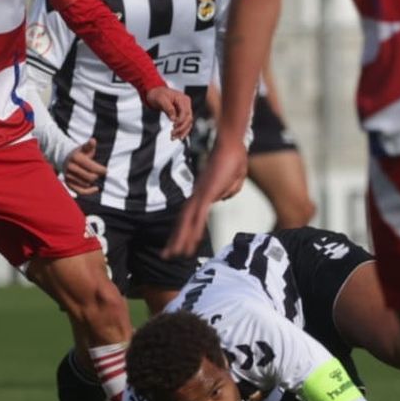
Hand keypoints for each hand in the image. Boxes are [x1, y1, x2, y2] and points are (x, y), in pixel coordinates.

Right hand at [63, 139, 106, 194]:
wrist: (65, 158)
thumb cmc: (79, 153)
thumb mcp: (84, 148)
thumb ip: (89, 145)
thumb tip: (93, 140)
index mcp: (76, 158)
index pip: (91, 167)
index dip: (101, 170)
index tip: (106, 170)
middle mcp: (71, 168)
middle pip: (90, 177)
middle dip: (97, 175)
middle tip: (100, 173)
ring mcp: (68, 176)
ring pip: (86, 184)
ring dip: (93, 182)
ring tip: (95, 176)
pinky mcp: (68, 183)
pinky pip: (80, 191)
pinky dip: (89, 191)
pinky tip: (95, 188)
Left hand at [144, 85, 192, 139]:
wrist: (155, 93)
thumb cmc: (158, 94)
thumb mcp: (161, 100)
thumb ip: (168, 108)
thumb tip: (174, 119)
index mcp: (183, 99)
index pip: (186, 112)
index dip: (181, 120)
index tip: (173, 126)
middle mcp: (186, 104)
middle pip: (189, 118)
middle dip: (181, 128)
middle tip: (172, 134)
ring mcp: (185, 109)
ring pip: (188, 123)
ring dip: (182, 132)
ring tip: (173, 138)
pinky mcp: (182, 114)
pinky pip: (185, 124)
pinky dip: (182, 130)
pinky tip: (177, 136)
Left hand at [164, 141, 247, 257]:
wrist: (232, 144)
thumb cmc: (234, 158)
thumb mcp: (233, 181)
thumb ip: (227, 191)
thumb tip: (222, 198)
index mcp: (202, 194)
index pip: (189, 217)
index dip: (182, 231)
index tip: (177, 244)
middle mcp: (197, 195)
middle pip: (183, 222)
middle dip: (175, 240)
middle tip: (165, 256)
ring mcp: (201, 195)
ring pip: (187, 222)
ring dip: (180, 240)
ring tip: (173, 255)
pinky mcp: (207, 193)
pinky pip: (198, 216)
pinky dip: (193, 230)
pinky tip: (190, 242)